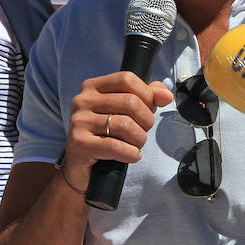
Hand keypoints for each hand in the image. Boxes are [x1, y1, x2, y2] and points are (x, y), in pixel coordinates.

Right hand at [59, 72, 173, 192]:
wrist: (80, 165)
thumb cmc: (105, 135)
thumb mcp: (124, 112)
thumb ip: (146, 98)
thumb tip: (166, 95)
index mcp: (92, 87)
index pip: (127, 79)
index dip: (146, 94)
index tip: (149, 109)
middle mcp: (82, 100)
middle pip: (130, 102)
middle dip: (146, 121)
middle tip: (142, 131)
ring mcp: (79, 121)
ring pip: (125, 125)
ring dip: (139, 139)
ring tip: (135, 145)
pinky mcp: (79, 143)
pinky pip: (116, 146)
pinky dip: (131, 154)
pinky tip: (131, 156)